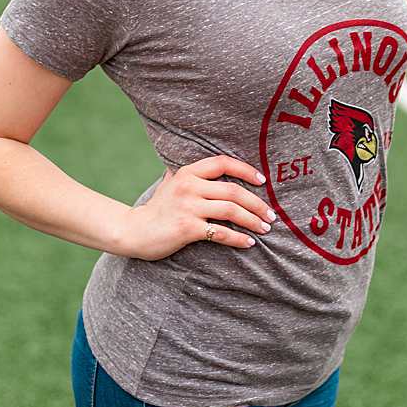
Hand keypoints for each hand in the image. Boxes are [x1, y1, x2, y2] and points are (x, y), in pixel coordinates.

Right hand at [119, 155, 273, 260]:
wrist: (135, 231)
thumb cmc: (157, 209)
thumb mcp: (169, 184)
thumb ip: (186, 174)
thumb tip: (208, 166)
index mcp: (187, 173)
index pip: (222, 163)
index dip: (245, 170)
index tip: (262, 181)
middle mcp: (188, 186)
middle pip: (233, 191)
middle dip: (257, 203)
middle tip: (271, 215)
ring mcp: (188, 207)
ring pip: (231, 211)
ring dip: (253, 221)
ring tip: (264, 228)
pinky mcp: (187, 228)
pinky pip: (221, 233)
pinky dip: (238, 238)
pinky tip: (249, 243)